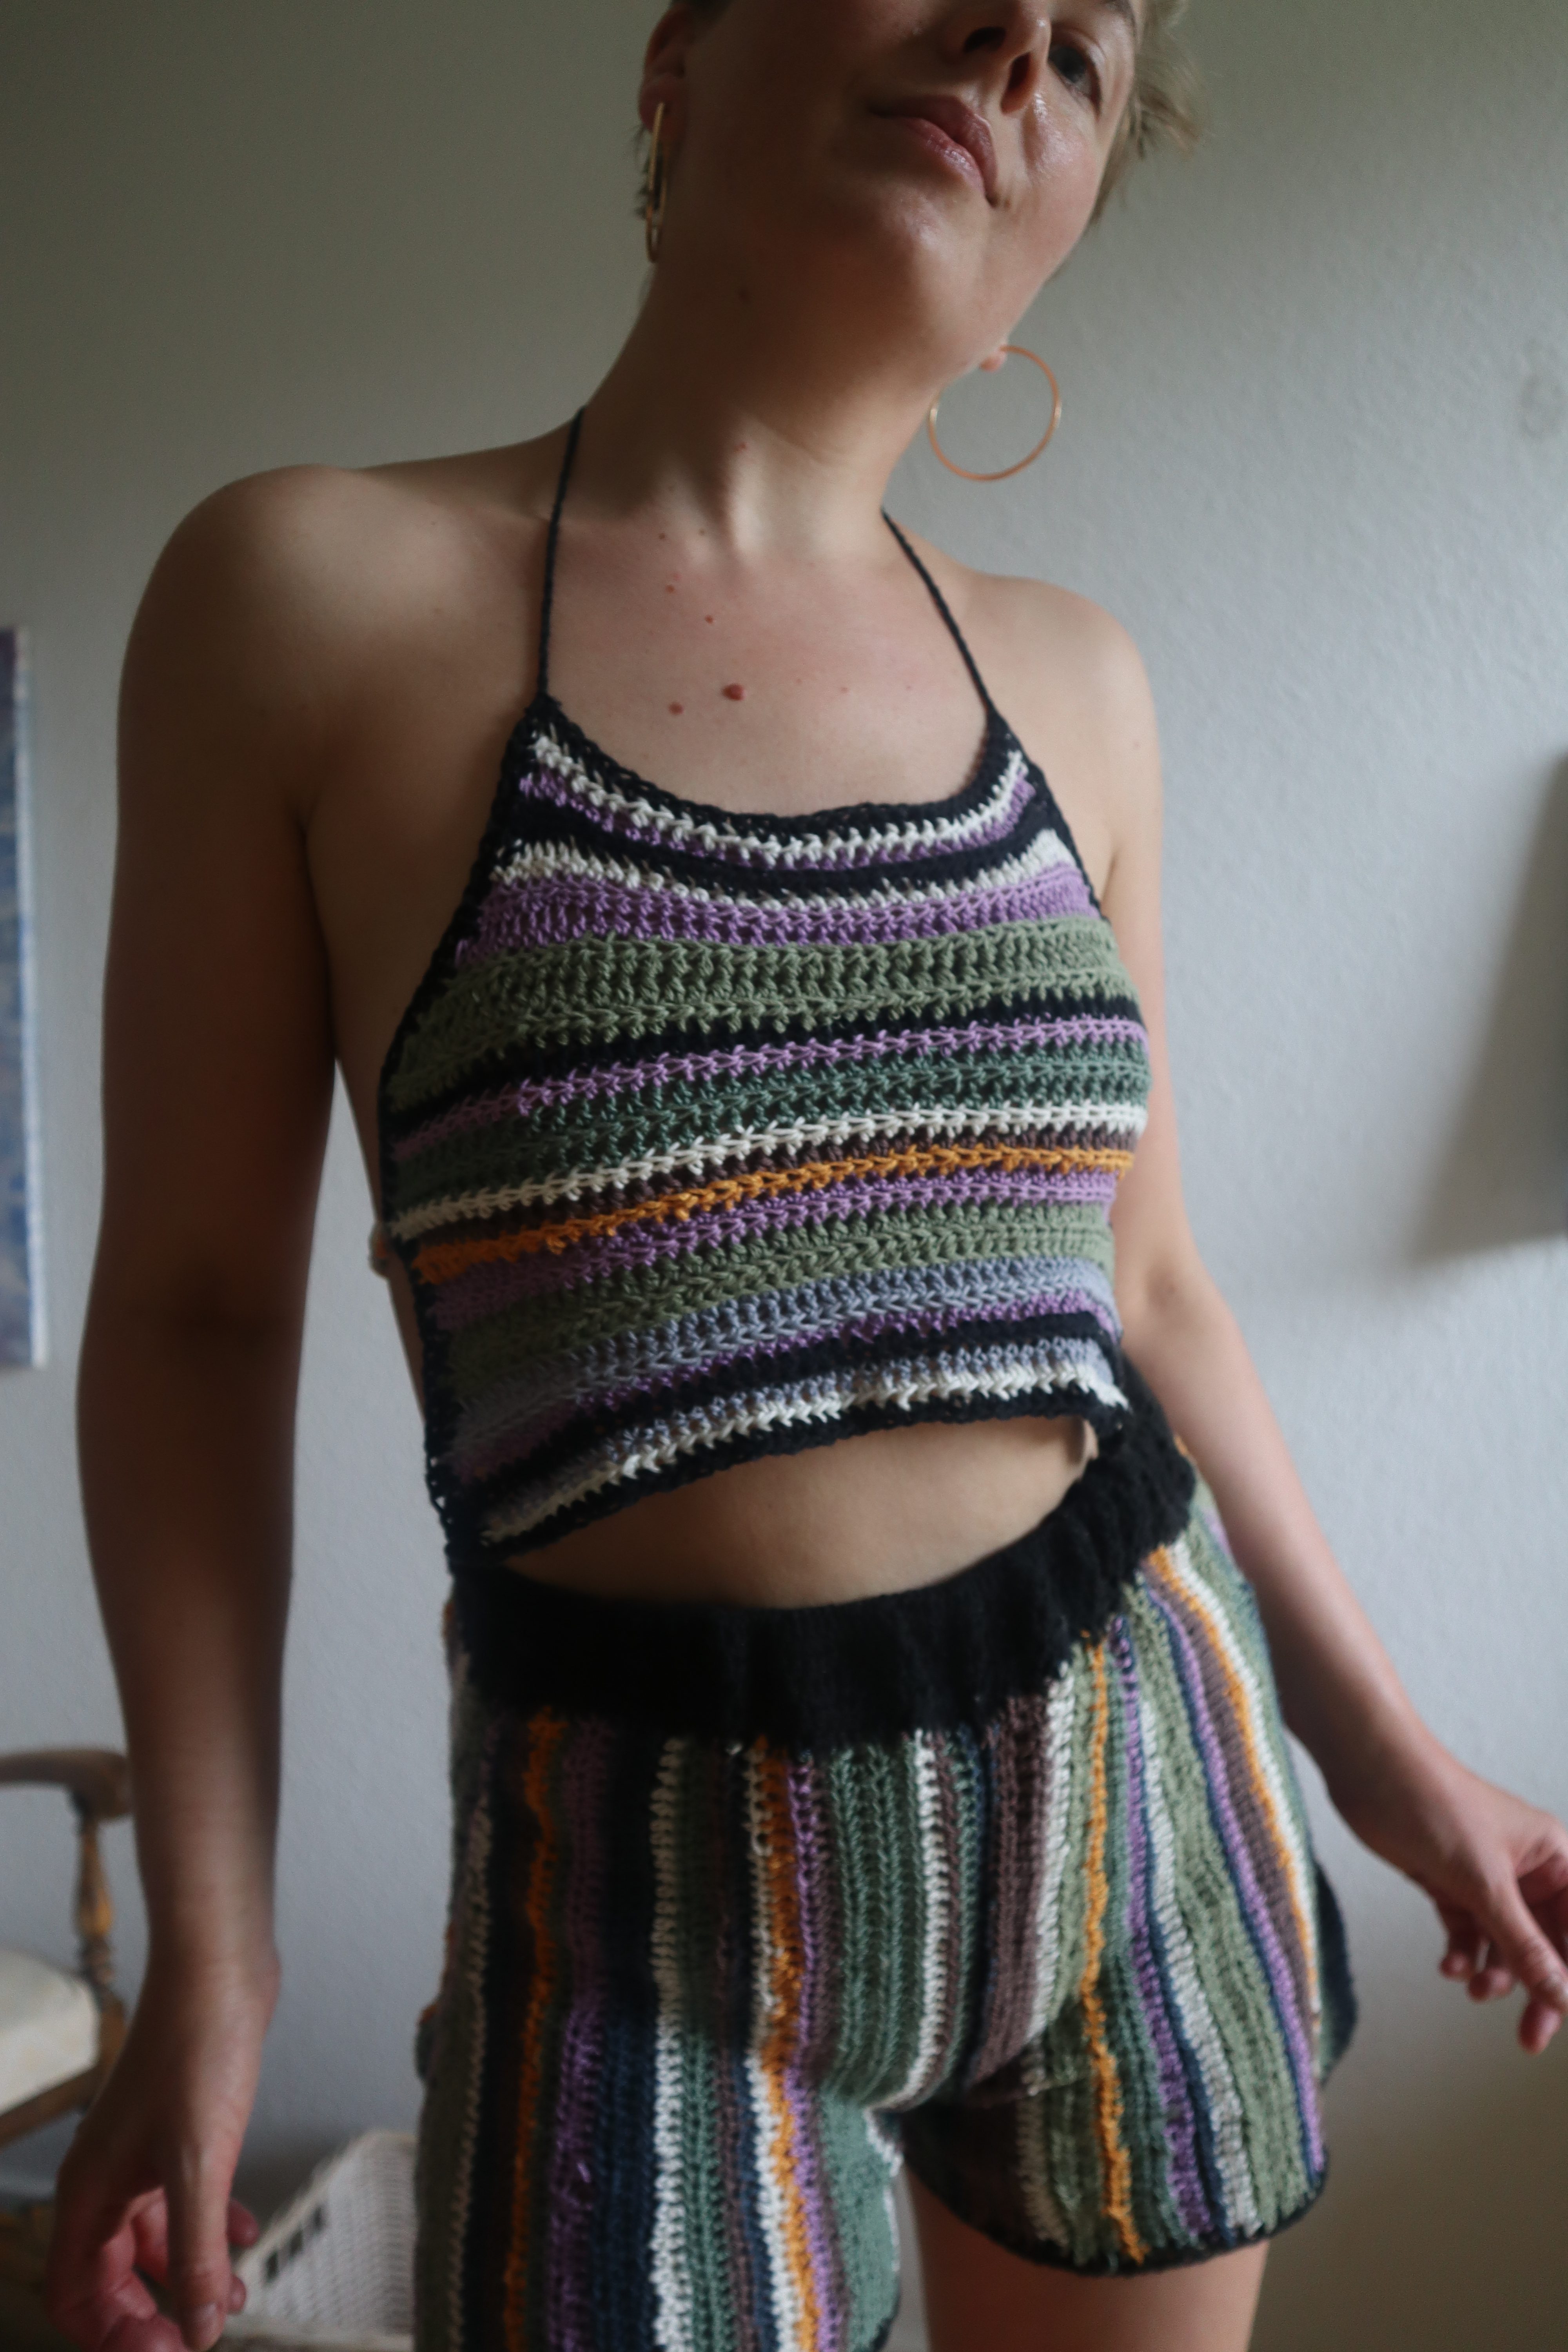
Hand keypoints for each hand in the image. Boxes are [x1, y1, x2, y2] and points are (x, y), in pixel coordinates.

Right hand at [45, 1955, 275, 2350]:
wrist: (220, 1971)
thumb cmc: (197, 2051)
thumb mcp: (200, 2166)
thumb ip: (197, 2252)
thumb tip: (202, 2329)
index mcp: (89, 2191)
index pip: (74, 2295)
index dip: (113, 2334)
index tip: (169, 2349)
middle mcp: (106, 2178)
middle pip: (110, 2277)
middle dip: (151, 2313)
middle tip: (199, 2337)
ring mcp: (141, 2155)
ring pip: (152, 2241)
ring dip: (189, 2274)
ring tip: (237, 2297)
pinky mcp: (178, 2133)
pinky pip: (182, 2203)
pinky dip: (210, 2229)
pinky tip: (246, 2237)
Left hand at [1332, 1733, 1567, 2054]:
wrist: (1368, 1768)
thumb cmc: (1433, 1804)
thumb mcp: (1484, 1883)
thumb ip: (1524, 1943)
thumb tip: (1562, 1995)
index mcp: (1554, 1858)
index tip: (1564, 2012)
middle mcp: (1527, 1870)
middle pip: (1547, 1943)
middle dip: (1539, 1988)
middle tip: (1529, 2038)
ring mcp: (1487, 1878)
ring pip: (1506, 1944)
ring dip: (1496, 1973)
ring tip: (1474, 1989)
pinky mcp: (1450, 1883)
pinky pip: (1469, 1933)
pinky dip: (1463, 1954)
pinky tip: (1450, 1966)